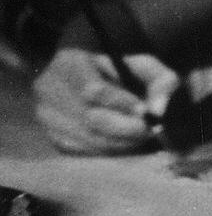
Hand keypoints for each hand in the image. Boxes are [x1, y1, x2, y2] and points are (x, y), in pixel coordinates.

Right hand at [33, 48, 178, 154]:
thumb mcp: (141, 65)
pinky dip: (111, 149)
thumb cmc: (118, 72)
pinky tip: (126, 142)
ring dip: (122, 141)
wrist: (84, 82)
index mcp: (70, 64)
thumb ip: (158, 79)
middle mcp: (50, 90)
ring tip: (143, 136)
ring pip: (89, 138)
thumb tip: (159, 109)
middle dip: (126, 127)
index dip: (121, 103)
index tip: (145, 110)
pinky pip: (86, 151)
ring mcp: (48, 117)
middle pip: (90, 118)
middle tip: (150, 129)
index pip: (93, 90)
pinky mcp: (54, 139)